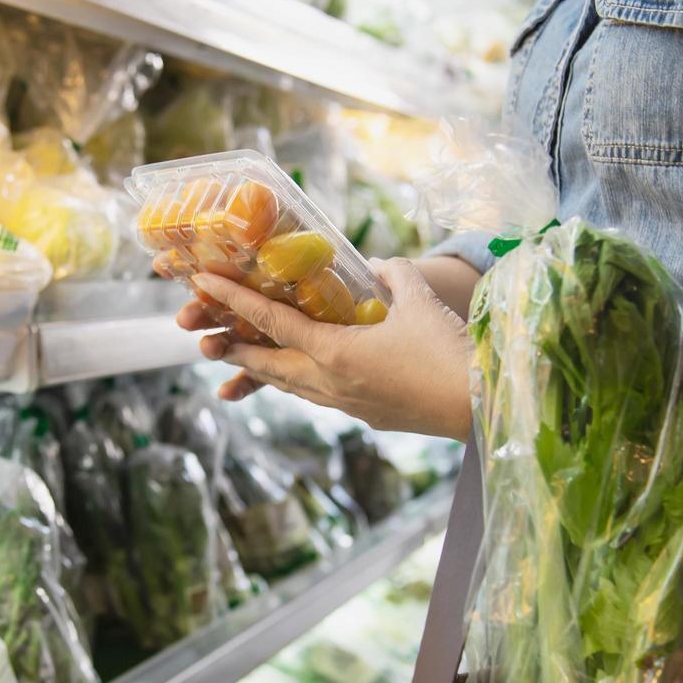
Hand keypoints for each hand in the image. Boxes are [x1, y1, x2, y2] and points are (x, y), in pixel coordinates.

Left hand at [177, 258, 473, 439]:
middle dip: (235, 348)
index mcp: (334, 352)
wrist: (478, 408)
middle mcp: (329, 383)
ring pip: (290, 385)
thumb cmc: (448, 352)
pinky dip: (297, 383)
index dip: (234, 300)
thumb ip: (392, 275)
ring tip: (241, 359)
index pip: (272, 321)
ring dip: (263, 370)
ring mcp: (345, 404)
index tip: (203, 283)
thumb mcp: (418, 300)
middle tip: (207, 335)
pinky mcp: (364, 416)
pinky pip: (316, 396)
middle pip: (268, 364)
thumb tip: (375, 266)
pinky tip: (300, 378)